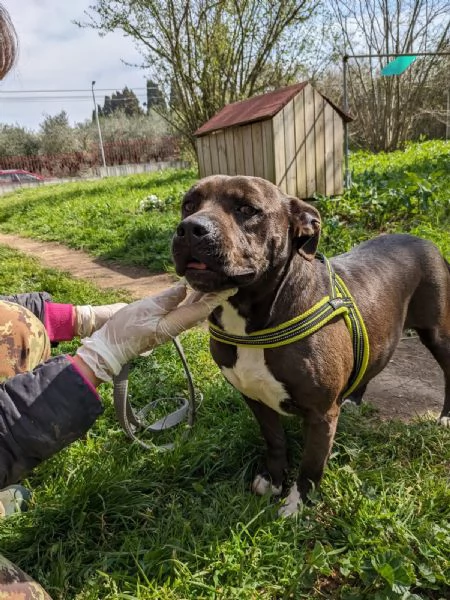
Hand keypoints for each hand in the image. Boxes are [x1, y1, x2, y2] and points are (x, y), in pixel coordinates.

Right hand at [75, 281, 235, 381]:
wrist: (111, 345)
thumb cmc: (126, 329)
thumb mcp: (145, 310)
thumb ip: (166, 299)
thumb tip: (183, 288)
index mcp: (174, 324)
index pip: (201, 310)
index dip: (216, 298)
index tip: (230, 288)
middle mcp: (175, 325)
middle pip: (200, 309)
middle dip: (214, 296)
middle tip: (227, 282)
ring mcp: (169, 325)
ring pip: (191, 309)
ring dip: (203, 296)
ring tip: (213, 283)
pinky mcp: (162, 323)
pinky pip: (181, 309)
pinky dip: (189, 299)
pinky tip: (191, 290)